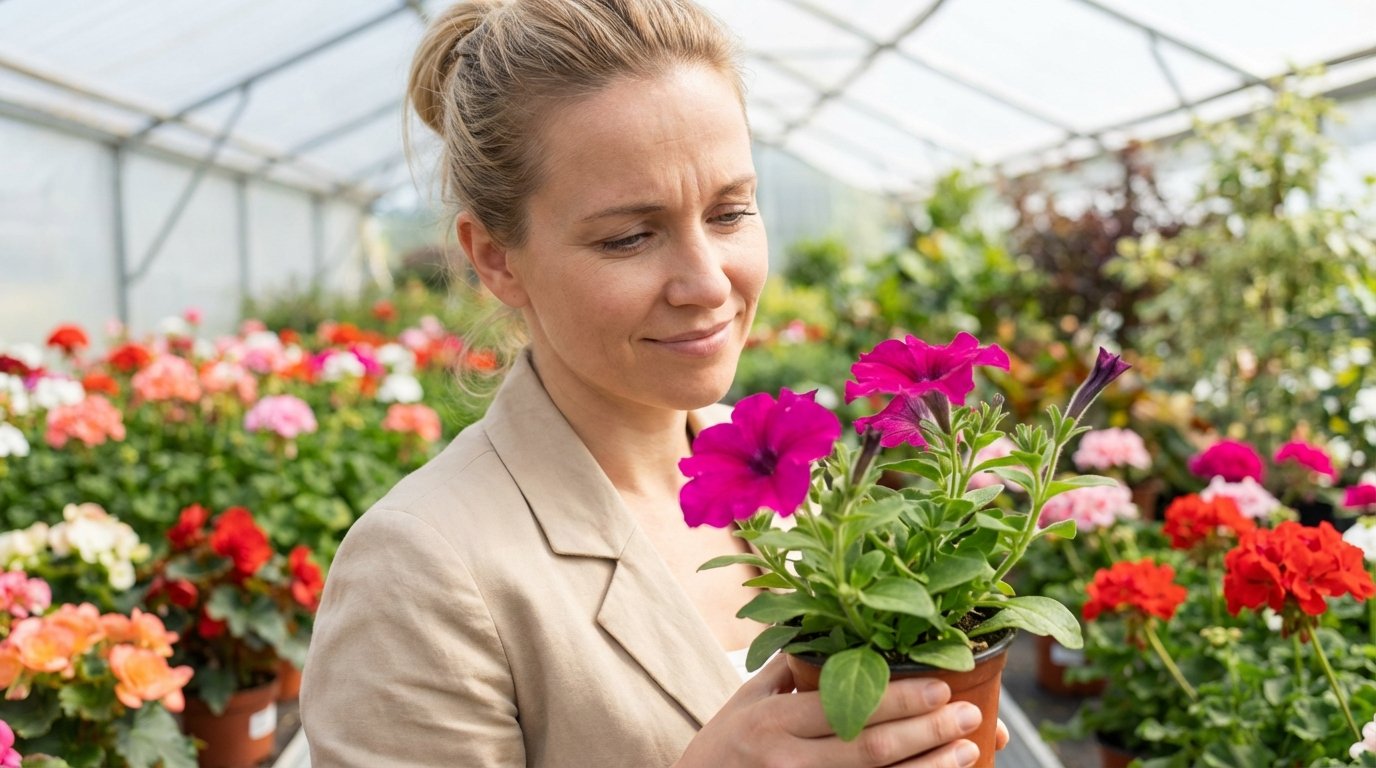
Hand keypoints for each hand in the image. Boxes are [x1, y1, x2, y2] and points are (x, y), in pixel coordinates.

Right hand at [678, 655, 986, 767]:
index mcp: (772, 722)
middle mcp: (786, 762)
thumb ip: (792, 668)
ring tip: (969, 750)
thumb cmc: (723, 746)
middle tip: (972, 714)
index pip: (846, 707)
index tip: (942, 685)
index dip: (899, 699)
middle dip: (928, 732)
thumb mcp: (748, 700)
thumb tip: (843, 631)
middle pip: (870, 750)